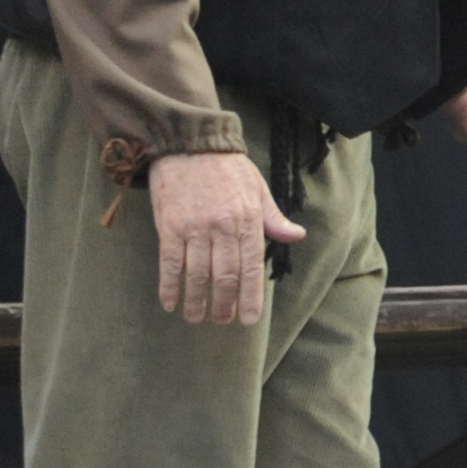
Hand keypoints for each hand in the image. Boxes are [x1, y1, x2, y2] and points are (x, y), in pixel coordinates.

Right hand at [150, 150, 304, 325]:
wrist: (191, 146)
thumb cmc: (229, 169)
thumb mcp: (258, 189)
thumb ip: (274, 218)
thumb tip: (297, 236)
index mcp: (248, 219)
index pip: (252, 266)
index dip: (250, 296)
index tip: (249, 319)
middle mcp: (223, 227)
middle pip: (225, 276)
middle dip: (224, 304)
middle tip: (222, 321)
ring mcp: (195, 228)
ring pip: (197, 274)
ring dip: (197, 301)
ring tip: (197, 318)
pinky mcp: (170, 227)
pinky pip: (169, 264)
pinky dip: (169, 286)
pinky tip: (170, 303)